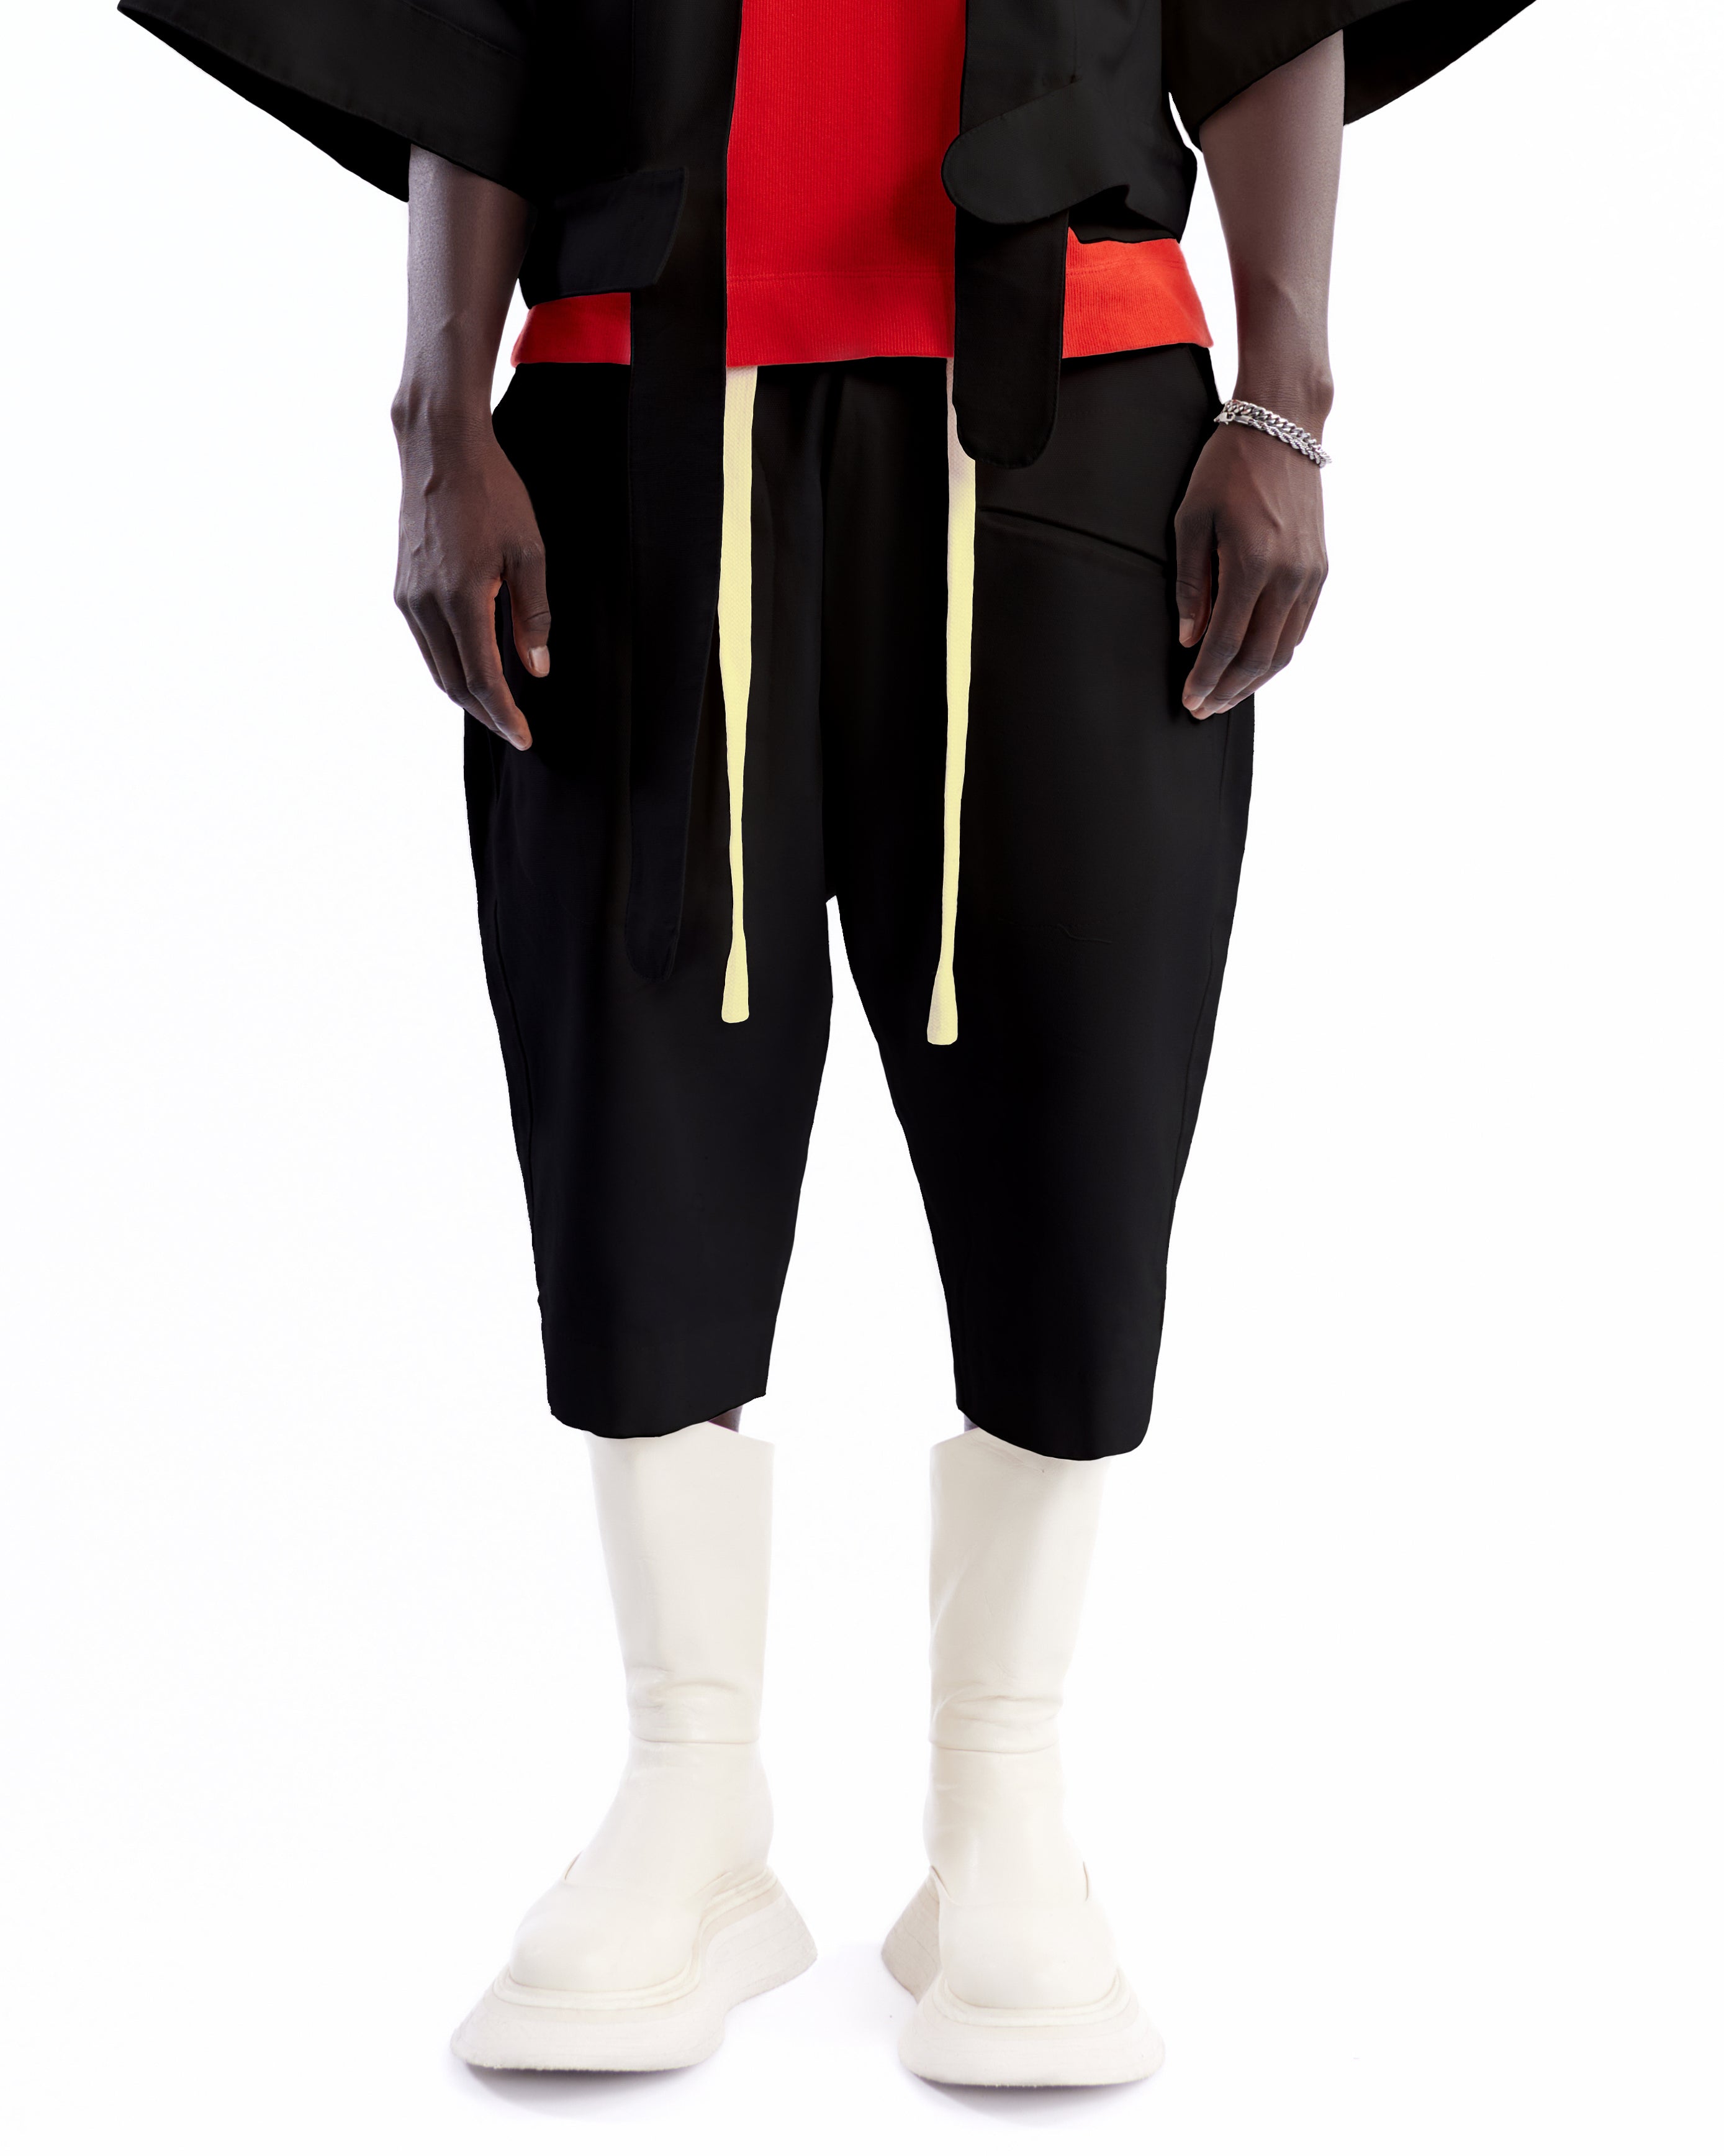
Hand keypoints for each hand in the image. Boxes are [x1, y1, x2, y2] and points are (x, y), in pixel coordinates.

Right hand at [392, 409, 549, 749]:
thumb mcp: (529, 552)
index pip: (484, 679)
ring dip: (466, 694)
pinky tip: (471, 668)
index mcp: (461, 600)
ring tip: (496, 709)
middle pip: (455, 683)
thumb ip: (533, 614)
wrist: (440, 449)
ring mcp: (409, 597)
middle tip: (514, 730)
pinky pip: (426, 643)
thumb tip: (537, 668)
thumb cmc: (493, 493)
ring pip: (436, 667)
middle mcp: (426, 605)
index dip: (505, 715)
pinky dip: (449, 665)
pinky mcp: (403, 587)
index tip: (524, 737)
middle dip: (486, 714)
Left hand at [1173, 421, 1327, 720]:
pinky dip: (1275, 654)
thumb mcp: (1191, 520)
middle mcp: (1288, 577)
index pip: (1226, 643)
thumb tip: (1190, 639)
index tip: (1190, 701)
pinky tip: (1253, 664)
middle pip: (1258, 658)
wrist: (1283, 426)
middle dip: (1228, 690)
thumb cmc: (1227, 468)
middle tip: (1202, 710)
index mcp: (1251, 565)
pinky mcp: (1320, 569)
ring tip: (1225, 695)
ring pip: (1284, 649)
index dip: (1205, 679)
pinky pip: (1298, 627)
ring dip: (1253, 680)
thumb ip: (1191, 585)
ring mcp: (1309, 575)